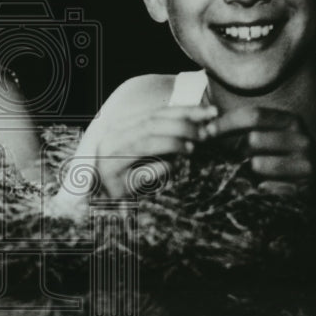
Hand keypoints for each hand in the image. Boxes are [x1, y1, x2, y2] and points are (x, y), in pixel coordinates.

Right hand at [94, 105, 217, 197]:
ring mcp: (108, 159)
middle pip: (153, 124)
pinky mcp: (111, 181)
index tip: (210, 112)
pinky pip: (142, 172)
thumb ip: (167, 136)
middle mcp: (112, 139)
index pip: (157, 113)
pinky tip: (172, 167)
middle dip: (183, 126)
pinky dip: (161, 168)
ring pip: (146, 142)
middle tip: (206, 133)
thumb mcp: (149, 152)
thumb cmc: (131, 177)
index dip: (185, 110)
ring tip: (192, 148)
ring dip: (174, 143)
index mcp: (122, 127)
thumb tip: (202, 122)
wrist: (104, 204)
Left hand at [199, 107, 315, 194]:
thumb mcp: (267, 139)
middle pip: (253, 139)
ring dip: (246, 173)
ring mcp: (307, 165)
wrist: (314, 192)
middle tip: (235, 161)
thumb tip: (205, 128)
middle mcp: (303, 140)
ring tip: (252, 177)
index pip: (254, 115)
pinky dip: (258, 191)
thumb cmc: (281, 162)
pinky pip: (266, 188)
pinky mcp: (305, 189)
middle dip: (237, 152)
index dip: (226, 123)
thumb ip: (244, 131)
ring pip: (257, 164)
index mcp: (291, 122)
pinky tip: (263, 191)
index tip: (205, 133)